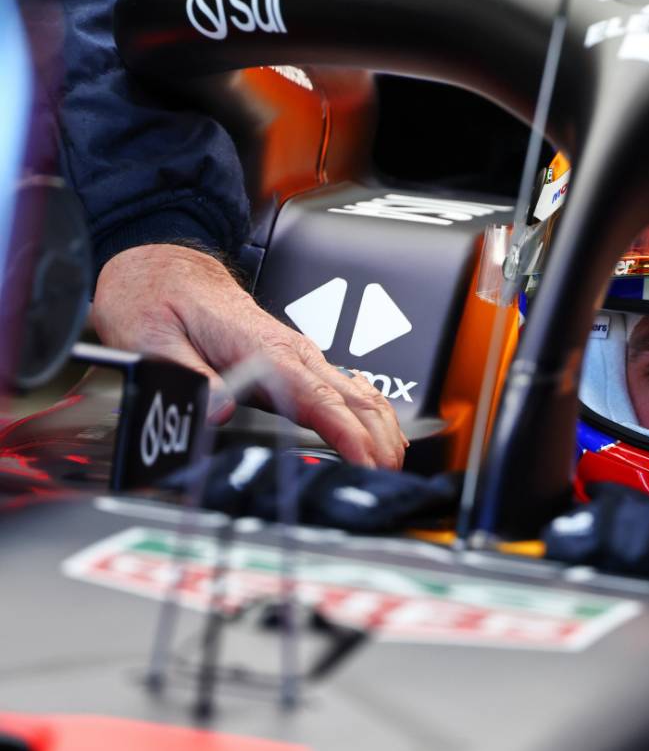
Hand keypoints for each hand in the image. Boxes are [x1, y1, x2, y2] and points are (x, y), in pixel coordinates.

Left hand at [93, 244, 407, 468]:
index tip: (368, 463)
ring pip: (360, 391)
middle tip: (389, 478)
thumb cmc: (158, 301)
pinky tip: (382, 431)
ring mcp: (300, 354)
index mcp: (263, 350)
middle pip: (354, 398)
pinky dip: (373, 411)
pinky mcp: (298, 359)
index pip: (319, 398)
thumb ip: (190, 377)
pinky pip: (349, 385)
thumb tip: (218, 410)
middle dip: (379, 439)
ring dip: (384, 427)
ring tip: (393, 464)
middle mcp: (292, 351)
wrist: (166, 271)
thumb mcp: (153, 339)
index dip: (349, 434)